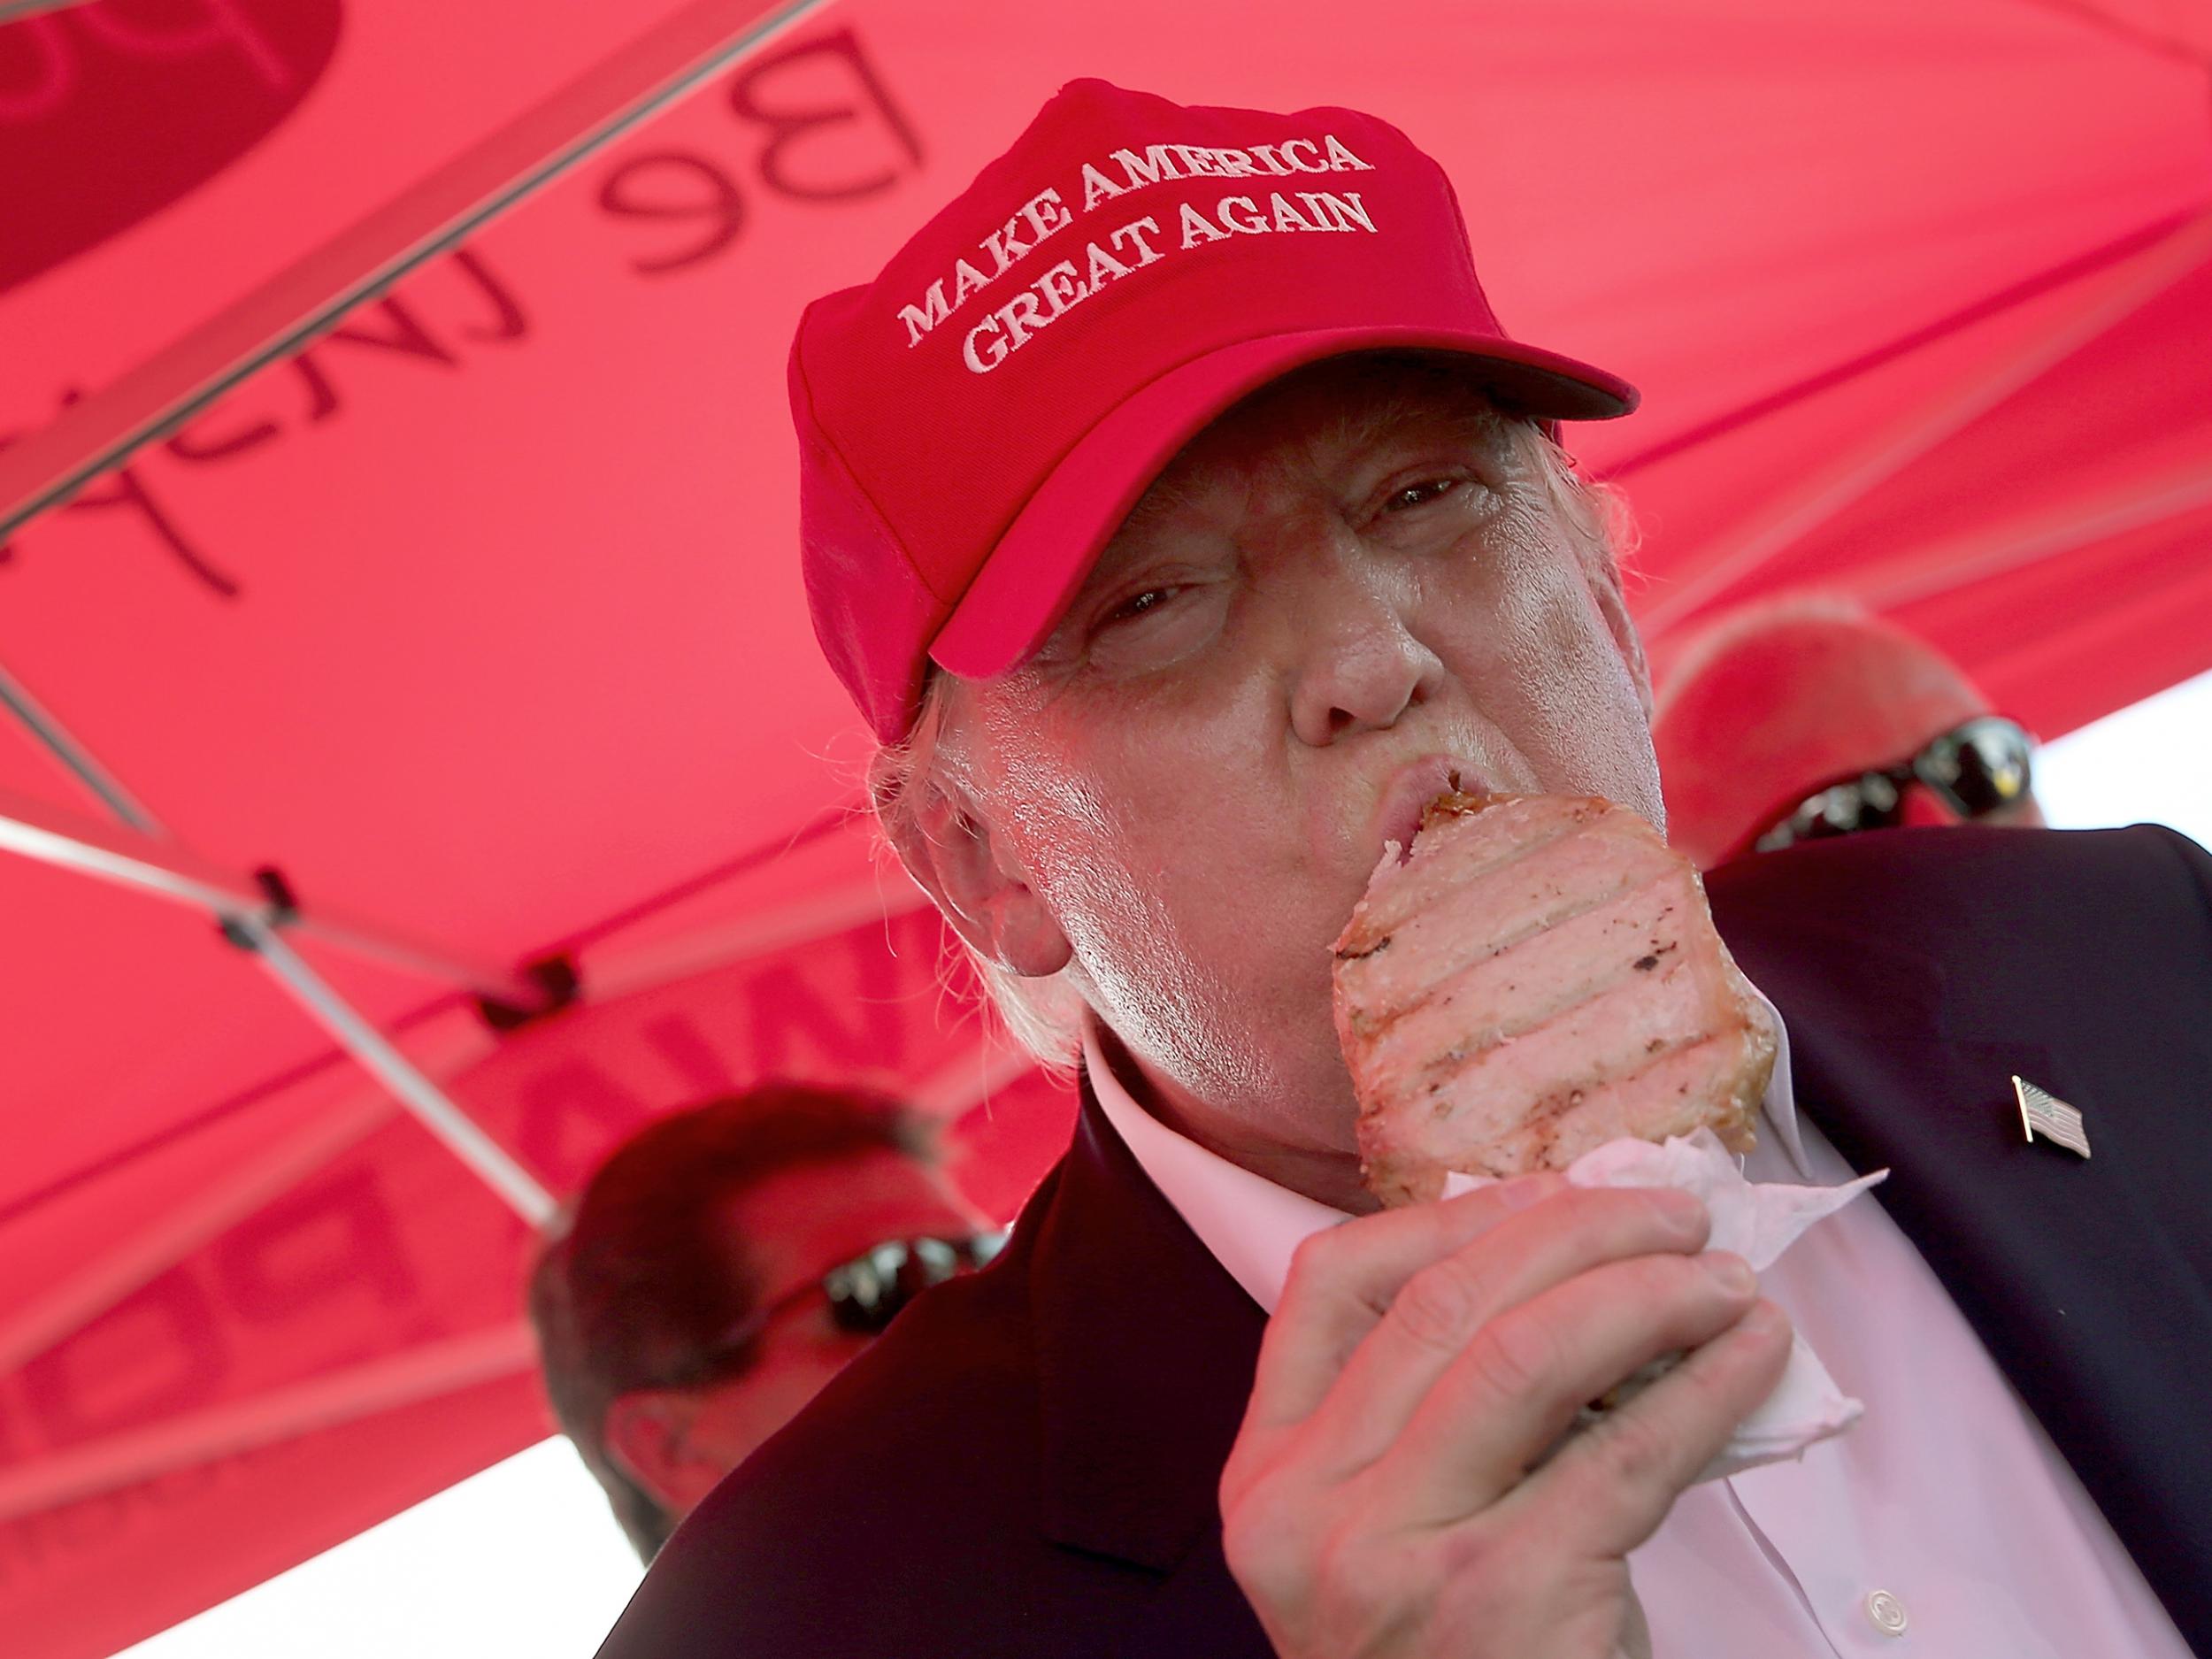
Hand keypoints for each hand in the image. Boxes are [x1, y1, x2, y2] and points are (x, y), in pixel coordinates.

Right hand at [1219, 1176, 1791, 1657]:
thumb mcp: (1388, 1544)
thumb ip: (1429, 1426)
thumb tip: (1572, 1275)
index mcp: (1269, 1479)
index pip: (1325, 1286)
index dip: (1446, 1216)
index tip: (1546, 1190)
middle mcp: (1313, 1509)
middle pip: (1442, 1303)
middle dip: (1572, 1230)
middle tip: (1669, 1213)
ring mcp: (1401, 1555)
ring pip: (1526, 1354)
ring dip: (1644, 1291)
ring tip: (1720, 1279)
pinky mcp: (1507, 1596)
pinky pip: (1628, 1454)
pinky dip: (1705, 1386)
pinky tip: (1752, 1356)